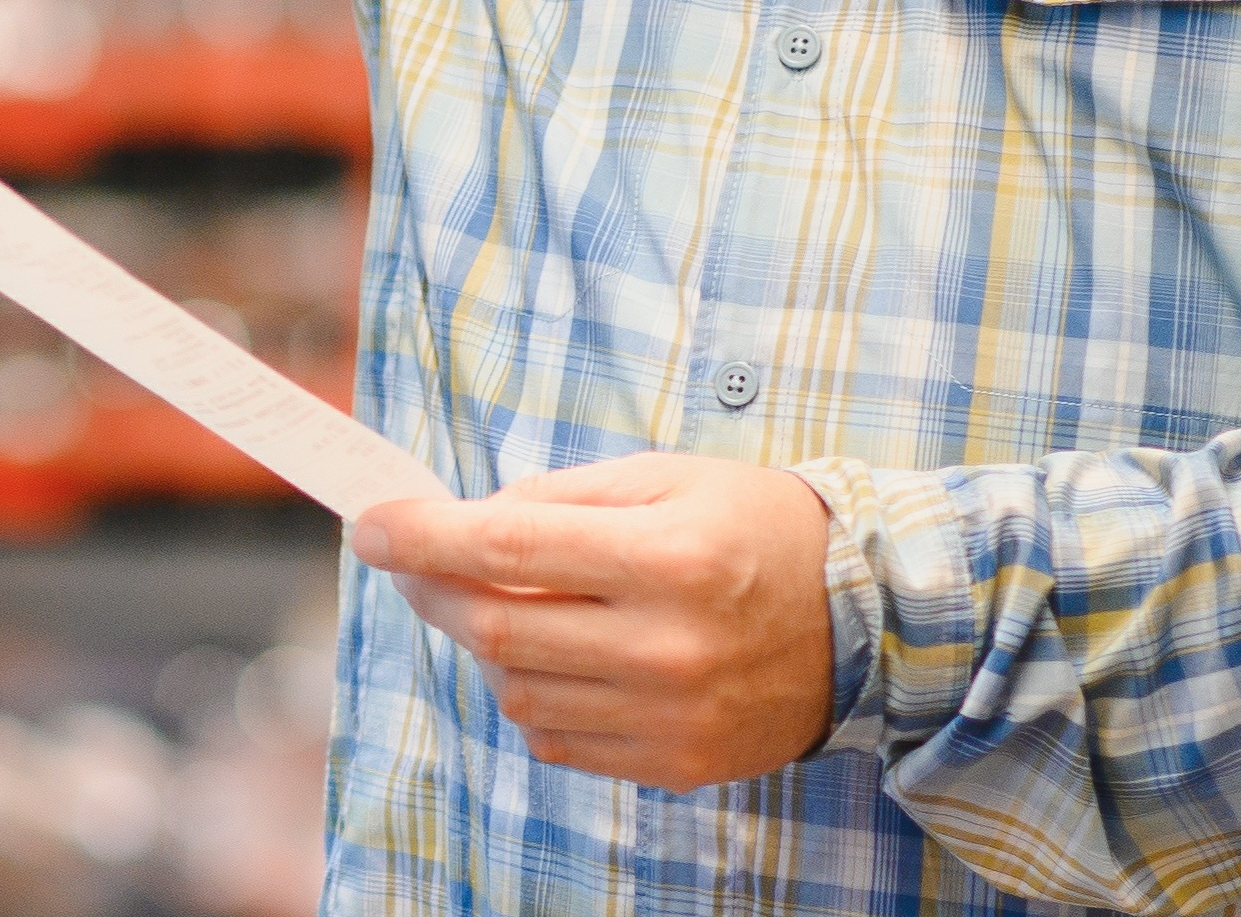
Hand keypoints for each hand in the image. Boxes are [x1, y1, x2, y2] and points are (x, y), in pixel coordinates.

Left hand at [347, 453, 839, 788]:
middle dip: (432, 591)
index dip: (423, 538)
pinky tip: (556, 657)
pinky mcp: (675, 763)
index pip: (507, 550)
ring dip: (485, 646)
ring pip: (517, 692)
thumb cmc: (760, 530)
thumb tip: (468, 523)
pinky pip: (558, 740)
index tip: (372, 526)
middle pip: (497, 632)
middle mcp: (667, 645)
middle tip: (409, 561)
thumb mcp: (668, 477)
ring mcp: (671, 715)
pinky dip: (533, 697)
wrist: (868, 620)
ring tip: (508, 605)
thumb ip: (562, 498)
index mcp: (668, 556)